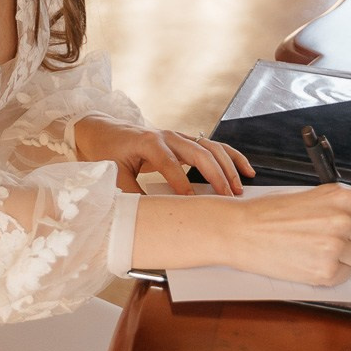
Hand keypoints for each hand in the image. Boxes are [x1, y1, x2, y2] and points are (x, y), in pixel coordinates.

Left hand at [74, 117, 254, 196]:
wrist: (105, 131)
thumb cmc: (109, 152)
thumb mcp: (113, 175)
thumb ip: (130, 195)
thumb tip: (145, 219)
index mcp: (148, 142)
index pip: (169, 163)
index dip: (181, 184)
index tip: (192, 203)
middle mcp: (166, 136)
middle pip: (197, 152)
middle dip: (215, 175)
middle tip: (227, 198)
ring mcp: (178, 137)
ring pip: (210, 147)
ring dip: (227, 167)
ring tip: (239, 188)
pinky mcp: (185, 141)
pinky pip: (213, 146)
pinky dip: (231, 157)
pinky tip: (245, 169)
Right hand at [222, 184, 350, 286]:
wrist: (241, 230)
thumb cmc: (272, 212)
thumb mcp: (313, 197)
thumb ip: (349, 207)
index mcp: (340, 197)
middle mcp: (341, 221)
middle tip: (322, 232)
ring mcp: (334, 248)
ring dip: (342, 255)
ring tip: (313, 245)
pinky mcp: (325, 272)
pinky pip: (345, 275)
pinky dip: (331, 270)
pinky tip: (309, 258)